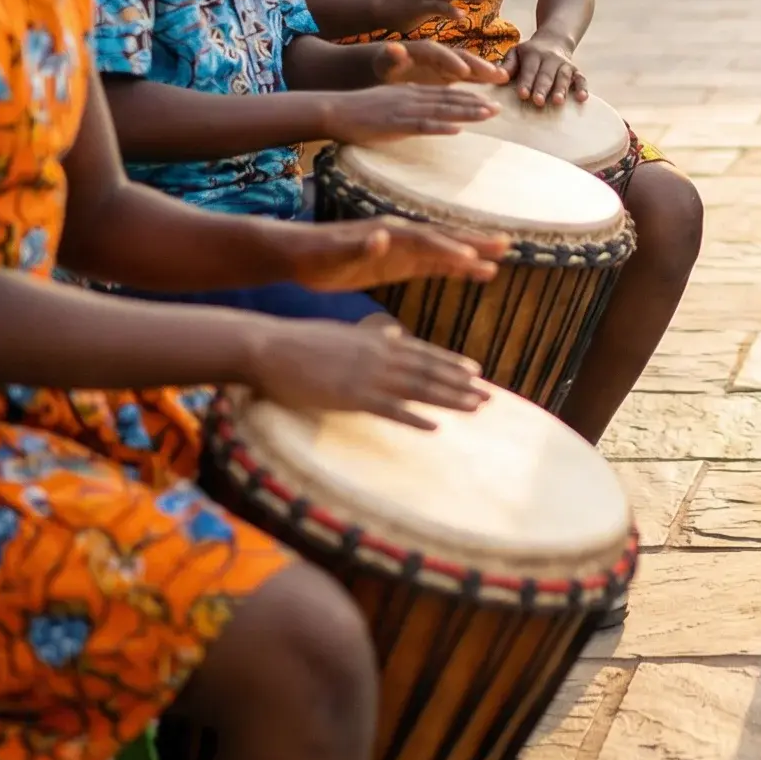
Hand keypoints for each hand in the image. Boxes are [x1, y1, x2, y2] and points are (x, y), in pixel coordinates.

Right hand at [247, 318, 487, 427]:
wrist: (271, 347)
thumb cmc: (303, 341)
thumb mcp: (346, 332)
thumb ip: (373, 334)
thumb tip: (392, 331)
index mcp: (379, 341)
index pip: (425, 353)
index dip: (453, 363)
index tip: (477, 372)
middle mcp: (381, 356)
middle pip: (430, 373)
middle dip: (461, 385)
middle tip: (489, 396)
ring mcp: (367, 376)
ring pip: (418, 389)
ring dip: (449, 400)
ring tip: (476, 408)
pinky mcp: (350, 396)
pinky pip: (389, 410)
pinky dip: (414, 418)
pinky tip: (435, 427)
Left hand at [284, 218, 508, 295]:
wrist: (298, 254)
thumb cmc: (315, 253)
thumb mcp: (332, 251)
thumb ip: (358, 245)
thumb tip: (381, 237)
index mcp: (389, 233)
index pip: (426, 241)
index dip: (449, 249)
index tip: (473, 258)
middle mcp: (402, 237)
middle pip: (445, 239)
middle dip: (474, 243)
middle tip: (505, 246)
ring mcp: (402, 250)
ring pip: (444, 251)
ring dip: (471, 256)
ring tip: (499, 262)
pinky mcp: (398, 264)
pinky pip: (432, 265)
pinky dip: (454, 268)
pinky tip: (472, 273)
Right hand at [323, 84, 496, 146]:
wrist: (333, 110)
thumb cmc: (359, 110)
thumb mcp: (390, 101)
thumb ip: (410, 104)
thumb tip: (428, 113)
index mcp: (411, 92)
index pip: (447, 94)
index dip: (469, 97)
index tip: (490, 101)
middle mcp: (412, 97)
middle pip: (450, 99)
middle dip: (476, 104)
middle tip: (499, 108)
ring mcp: (404, 110)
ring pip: (441, 110)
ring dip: (466, 113)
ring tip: (488, 114)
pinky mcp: (393, 123)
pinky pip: (420, 125)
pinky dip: (439, 127)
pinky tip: (456, 129)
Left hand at [371, 39, 506, 86]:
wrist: (387, 64)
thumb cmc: (385, 64)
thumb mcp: (385, 60)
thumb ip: (392, 55)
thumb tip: (393, 47)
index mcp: (423, 50)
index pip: (439, 54)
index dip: (451, 62)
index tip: (462, 72)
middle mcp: (440, 53)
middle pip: (461, 57)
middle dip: (478, 65)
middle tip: (495, 73)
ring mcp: (447, 63)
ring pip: (470, 66)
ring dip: (486, 71)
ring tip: (504, 77)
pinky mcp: (451, 72)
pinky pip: (470, 75)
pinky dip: (483, 78)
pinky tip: (498, 82)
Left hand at [506, 36, 584, 107]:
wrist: (554, 40)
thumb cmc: (529, 53)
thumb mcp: (516, 52)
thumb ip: (507, 64)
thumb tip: (498, 76)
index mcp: (532, 54)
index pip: (529, 69)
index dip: (526, 82)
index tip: (522, 94)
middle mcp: (550, 58)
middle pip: (546, 74)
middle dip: (542, 88)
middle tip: (538, 102)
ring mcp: (564, 64)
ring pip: (563, 77)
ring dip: (561, 89)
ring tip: (558, 102)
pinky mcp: (575, 70)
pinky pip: (581, 78)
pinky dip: (582, 88)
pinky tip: (582, 98)